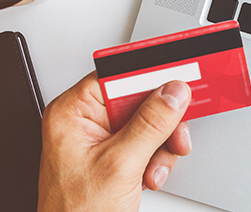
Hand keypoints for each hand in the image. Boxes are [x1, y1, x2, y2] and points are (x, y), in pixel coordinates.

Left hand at [37, 72, 192, 210]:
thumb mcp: (120, 164)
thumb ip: (150, 125)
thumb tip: (172, 93)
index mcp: (72, 113)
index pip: (116, 76)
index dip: (149, 74)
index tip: (178, 73)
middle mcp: (85, 122)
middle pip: (138, 100)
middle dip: (161, 122)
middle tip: (174, 134)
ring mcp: (101, 141)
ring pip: (149, 124)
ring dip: (160, 147)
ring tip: (152, 168)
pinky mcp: (115, 157)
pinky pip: (147, 145)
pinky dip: (155, 161)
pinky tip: (147, 177)